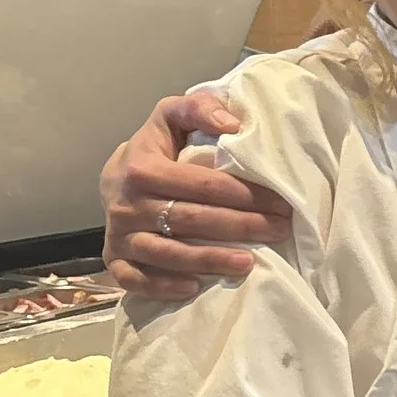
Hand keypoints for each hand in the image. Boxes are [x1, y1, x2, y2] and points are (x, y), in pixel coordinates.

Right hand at [101, 94, 291, 300]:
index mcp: (143, 168)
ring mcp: (119, 234)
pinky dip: (163, 286)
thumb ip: (199, 108)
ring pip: (167, 253)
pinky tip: (196, 287)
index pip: (203, 184)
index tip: (281, 202)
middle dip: (241, 226)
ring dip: (210, 260)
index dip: (246, 194)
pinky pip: (135, 279)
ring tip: (250, 263)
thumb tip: (233, 125)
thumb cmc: (156, 148)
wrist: (115, 176)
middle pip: (191, 219)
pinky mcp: (115, 259)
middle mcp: (127, 203)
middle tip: (279, 230)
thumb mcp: (171, 117)